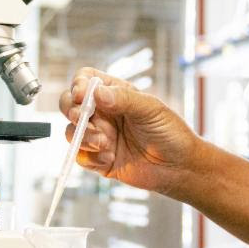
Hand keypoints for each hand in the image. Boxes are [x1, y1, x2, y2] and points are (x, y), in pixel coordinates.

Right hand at [59, 67, 201, 194]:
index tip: (81, 94)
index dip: (78, 84)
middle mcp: (103, 114)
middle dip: (71, 110)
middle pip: (69, 104)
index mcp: (115, 94)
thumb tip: (96, 93)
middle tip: (82, 118)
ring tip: (105, 143)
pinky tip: (110, 158)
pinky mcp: (98, 160)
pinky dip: (90, 157)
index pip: (86, 80)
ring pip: (70, 131)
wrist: (179, 167)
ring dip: (82, 137)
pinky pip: (80, 157)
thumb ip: (124, 99)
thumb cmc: (170, 132)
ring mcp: (99, 136)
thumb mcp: (150, 109)